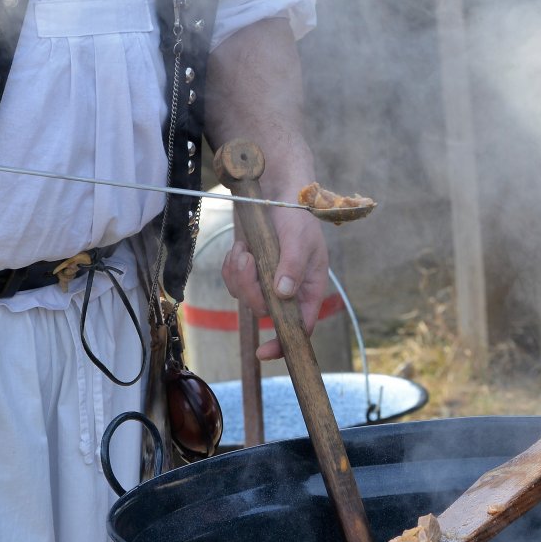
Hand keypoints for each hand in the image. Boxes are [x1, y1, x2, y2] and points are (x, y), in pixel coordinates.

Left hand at [223, 207, 330, 362]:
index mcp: (308, 286)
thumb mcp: (299, 238)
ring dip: (239, 273)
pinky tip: (240, 248)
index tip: (264, 352)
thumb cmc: (295, 213)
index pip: (301, 327)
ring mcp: (265, 279)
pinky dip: (231, 266)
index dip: (284, 343)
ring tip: (246, 249)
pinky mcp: (247, 268)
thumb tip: (283, 294)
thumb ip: (292, 266)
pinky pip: (232, 281)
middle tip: (249, 261)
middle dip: (251, 288)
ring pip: (244, 296)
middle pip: (265, 310)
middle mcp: (287, 288)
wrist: (275, 189)